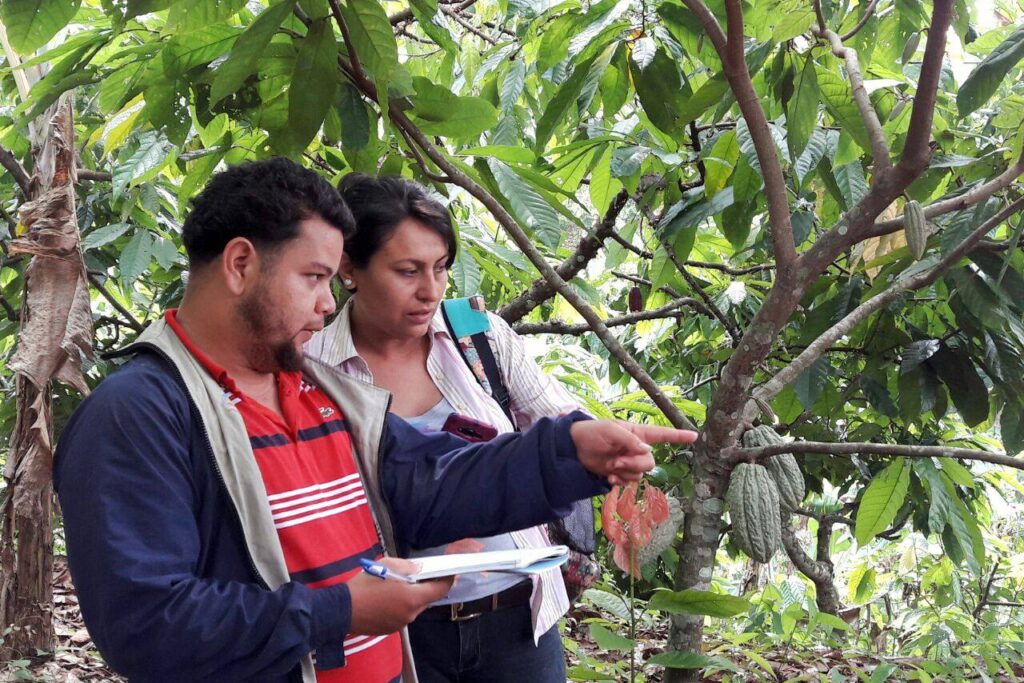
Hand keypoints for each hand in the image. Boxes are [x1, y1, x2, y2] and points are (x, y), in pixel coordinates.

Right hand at [347, 557, 453, 634]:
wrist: (342, 610)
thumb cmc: (364, 585)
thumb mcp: (387, 565)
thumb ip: (409, 566)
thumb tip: (420, 569)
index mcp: (412, 598)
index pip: (439, 590)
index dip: (447, 580)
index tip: (449, 573)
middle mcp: (410, 614)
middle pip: (426, 599)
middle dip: (424, 587)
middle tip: (416, 576)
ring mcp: (401, 624)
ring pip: (413, 608)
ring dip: (410, 597)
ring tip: (395, 586)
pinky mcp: (390, 629)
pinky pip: (402, 615)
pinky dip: (399, 606)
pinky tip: (386, 598)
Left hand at [570, 420, 697, 485]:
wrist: (574, 448)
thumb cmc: (592, 432)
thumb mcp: (610, 430)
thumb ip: (629, 439)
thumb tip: (646, 450)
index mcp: (637, 433)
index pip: (662, 434)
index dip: (679, 436)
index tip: (695, 436)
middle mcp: (636, 448)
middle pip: (650, 461)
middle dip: (635, 463)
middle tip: (616, 461)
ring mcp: (628, 461)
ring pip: (641, 473)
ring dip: (626, 472)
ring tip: (610, 465)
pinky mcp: (619, 472)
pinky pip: (630, 481)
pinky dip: (620, 481)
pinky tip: (609, 477)